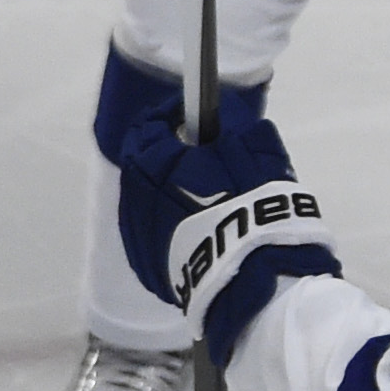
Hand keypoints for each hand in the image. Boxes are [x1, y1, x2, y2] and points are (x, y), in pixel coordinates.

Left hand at [114, 94, 340, 366]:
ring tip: (207, 195)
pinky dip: (172, 224)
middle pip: (144, 164)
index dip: (172, 114)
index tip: (197, 114)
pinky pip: (155, 235)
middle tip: (207, 154)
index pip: (149, 125)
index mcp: (153, 164)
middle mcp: (134, 200)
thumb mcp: (255, 146)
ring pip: (148, 203)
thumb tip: (216, 110)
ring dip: (169, 190)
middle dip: (170, 153)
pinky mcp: (150, 270)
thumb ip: (231, 120)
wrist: (253, 280)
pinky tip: (202, 229)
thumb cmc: (254, 205)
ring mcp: (139, 239)